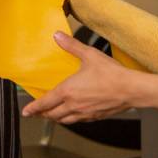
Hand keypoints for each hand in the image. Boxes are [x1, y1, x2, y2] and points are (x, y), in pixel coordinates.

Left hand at [21, 32, 143, 123]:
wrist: (131, 89)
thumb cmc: (111, 73)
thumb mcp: (89, 55)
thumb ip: (72, 46)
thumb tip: (58, 36)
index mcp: (68, 91)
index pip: (45, 103)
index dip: (33, 108)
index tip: (26, 112)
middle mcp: (73, 105)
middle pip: (52, 115)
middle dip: (42, 114)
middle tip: (37, 113)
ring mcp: (84, 113)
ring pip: (64, 120)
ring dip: (55, 118)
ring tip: (52, 115)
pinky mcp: (94, 117)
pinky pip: (77, 121)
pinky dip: (70, 119)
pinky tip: (73, 114)